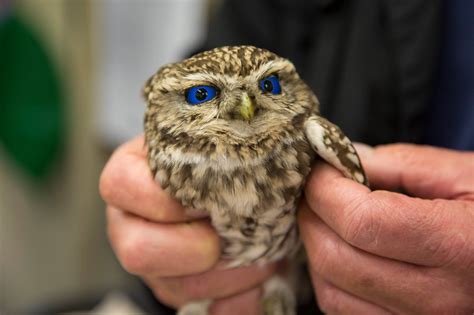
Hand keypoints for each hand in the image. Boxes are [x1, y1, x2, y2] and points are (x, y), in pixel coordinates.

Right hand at [99, 135, 275, 314]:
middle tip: (225, 240)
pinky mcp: (178, 286)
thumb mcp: (219, 138)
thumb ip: (225, 137)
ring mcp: (155, 258)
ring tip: (262, 257)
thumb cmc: (227, 157)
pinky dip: (235, 300)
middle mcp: (134, 219)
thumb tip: (257, 140)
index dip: (159, 200)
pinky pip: (200, 307)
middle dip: (186, 251)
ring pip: (170, 287)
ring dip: (223, 278)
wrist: (240, 188)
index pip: (120, 184)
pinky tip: (260, 282)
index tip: (201, 202)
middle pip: (134, 249)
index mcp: (135, 173)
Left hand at [299, 143, 473, 313]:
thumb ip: (402, 164)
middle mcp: (440, 300)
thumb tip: (345, 159)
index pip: (360, 221)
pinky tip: (343, 250)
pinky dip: (331, 278)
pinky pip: (346, 312)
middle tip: (315, 188)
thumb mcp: (468, 175)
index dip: (325, 189)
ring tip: (326, 217)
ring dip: (316, 248)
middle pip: (336, 259)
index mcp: (460, 248)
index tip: (319, 167)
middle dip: (312, 215)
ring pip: (332, 292)